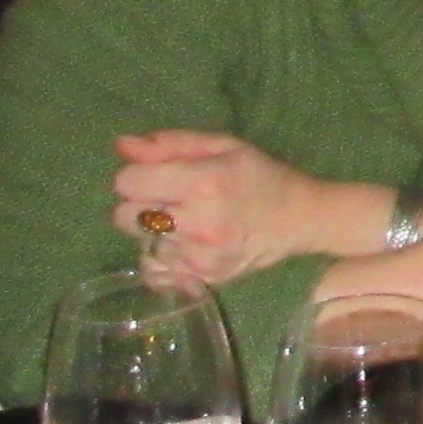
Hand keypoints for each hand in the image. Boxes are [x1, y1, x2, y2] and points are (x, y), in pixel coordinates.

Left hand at [113, 130, 360, 284]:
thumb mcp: (221, 146)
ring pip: (141, 243)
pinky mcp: (205, 279)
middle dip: (139, 204)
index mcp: (203, 183)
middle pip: (124, 216)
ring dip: (155, 232)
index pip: (127, 183)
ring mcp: (202, 257)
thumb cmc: (260, 176)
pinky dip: (165, 256)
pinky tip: (187, 245)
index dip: (136, 175)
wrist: (301, 220)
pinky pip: (156, 270)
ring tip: (187, 222)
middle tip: (169, 200)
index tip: (157, 176)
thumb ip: (170, 144)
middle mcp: (200, 223)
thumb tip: (121, 146)